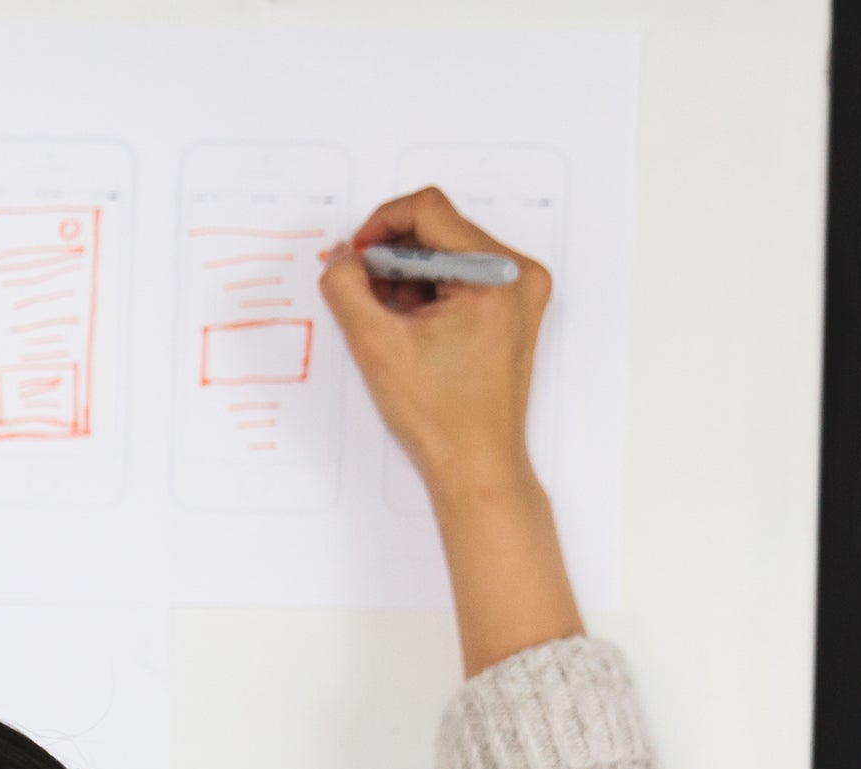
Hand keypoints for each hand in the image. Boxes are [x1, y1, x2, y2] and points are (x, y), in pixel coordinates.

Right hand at [319, 189, 580, 676]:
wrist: (478, 467)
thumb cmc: (442, 419)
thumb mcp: (377, 346)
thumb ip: (346, 288)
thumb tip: (340, 255)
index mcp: (496, 276)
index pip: (429, 209)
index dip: (381, 226)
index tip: (356, 257)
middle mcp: (517, 275)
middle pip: (440, 229)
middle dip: (395, 258)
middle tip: (369, 297)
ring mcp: (520, 291)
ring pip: (448, 252)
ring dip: (411, 277)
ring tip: (395, 323)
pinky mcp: (513, 308)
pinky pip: (462, 276)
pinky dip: (430, 291)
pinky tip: (415, 328)